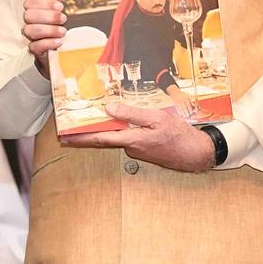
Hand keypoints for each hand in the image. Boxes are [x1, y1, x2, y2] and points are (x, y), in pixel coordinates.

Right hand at [22, 0, 65, 79]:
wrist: (59, 54)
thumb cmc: (59, 33)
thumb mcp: (59, 20)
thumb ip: (57, 11)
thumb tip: (61, 4)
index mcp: (33, 13)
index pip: (29, 3)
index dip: (44, 3)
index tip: (60, 7)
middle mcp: (28, 24)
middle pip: (28, 15)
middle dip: (48, 16)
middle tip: (63, 19)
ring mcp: (30, 38)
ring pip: (30, 30)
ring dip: (49, 29)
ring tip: (62, 32)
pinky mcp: (34, 51)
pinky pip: (35, 46)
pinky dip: (48, 43)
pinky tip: (58, 41)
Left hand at [62, 102, 215, 171]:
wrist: (197, 153)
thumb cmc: (179, 135)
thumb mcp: (157, 118)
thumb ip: (132, 114)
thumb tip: (109, 110)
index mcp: (132, 140)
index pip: (100, 139)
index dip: (81, 138)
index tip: (65, 138)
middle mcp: (131, 148)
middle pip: (104, 139)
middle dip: (85, 135)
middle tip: (67, 131)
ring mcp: (137, 150)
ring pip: (117, 137)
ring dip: (106, 130)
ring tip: (91, 118)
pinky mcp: (143, 150)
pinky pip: (127, 139)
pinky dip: (120, 131)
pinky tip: (119, 122)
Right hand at [164, 85, 196, 116]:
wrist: (175, 92)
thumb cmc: (183, 95)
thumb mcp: (188, 96)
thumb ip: (192, 101)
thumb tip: (196, 106)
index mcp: (186, 98)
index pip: (188, 105)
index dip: (190, 109)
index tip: (191, 112)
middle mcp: (182, 100)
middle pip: (184, 108)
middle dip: (186, 112)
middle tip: (188, 115)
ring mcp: (178, 102)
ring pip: (181, 109)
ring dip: (183, 113)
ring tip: (185, 116)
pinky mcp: (175, 104)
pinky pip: (177, 109)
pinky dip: (179, 112)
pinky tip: (181, 114)